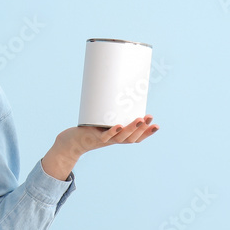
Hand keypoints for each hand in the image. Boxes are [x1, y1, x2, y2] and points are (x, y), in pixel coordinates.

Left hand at [41, 115, 158, 180]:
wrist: (72, 140)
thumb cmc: (90, 127)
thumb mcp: (103, 118)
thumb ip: (112, 109)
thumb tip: (120, 88)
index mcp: (119, 138)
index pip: (137, 138)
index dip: (147, 133)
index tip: (157, 125)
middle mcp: (114, 141)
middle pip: (131, 138)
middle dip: (142, 129)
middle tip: (149, 118)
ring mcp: (104, 140)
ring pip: (121, 138)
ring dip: (131, 129)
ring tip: (139, 119)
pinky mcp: (93, 138)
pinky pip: (104, 136)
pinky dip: (112, 132)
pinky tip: (118, 125)